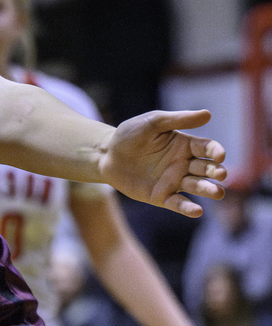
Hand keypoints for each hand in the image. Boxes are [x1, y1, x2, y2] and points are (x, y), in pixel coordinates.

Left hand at [98, 109, 225, 216]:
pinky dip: (188, 208)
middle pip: (207, 169)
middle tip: (220, 174)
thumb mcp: (152, 123)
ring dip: (209, 190)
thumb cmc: (130, 135)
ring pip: (197, 187)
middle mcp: (184, 164)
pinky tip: (197, 211)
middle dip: (216, 172)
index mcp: (185, 145)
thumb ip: (178, 119)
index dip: (216, 152)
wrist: (106, 155)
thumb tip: (208, 114)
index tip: (219, 155)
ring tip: (217, 193)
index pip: (208, 148)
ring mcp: (174, 181)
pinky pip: (178, 203)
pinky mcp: (161, 196)